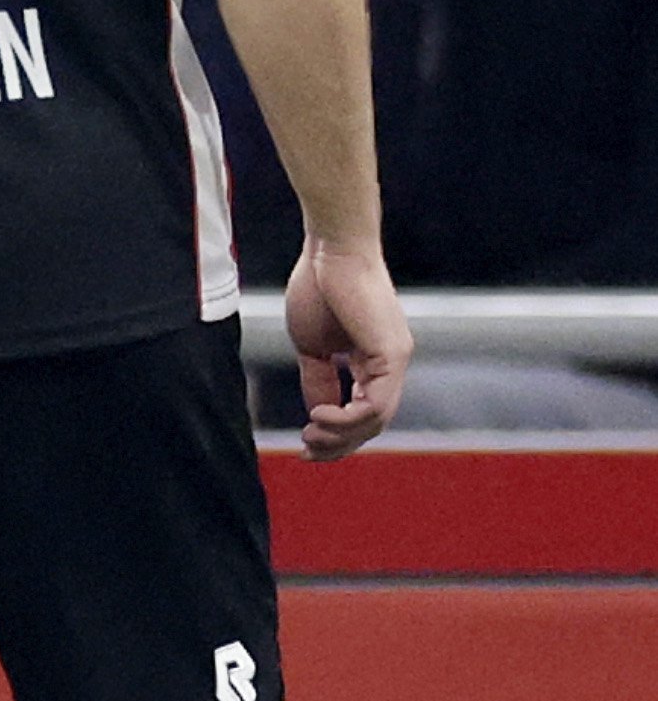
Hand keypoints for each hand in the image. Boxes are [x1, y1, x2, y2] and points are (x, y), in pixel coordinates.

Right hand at [284, 236, 409, 460]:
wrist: (331, 251)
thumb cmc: (319, 286)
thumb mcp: (312, 347)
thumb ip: (317, 380)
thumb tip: (318, 412)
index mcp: (373, 361)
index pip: (362, 411)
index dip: (335, 435)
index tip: (305, 444)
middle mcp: (391, 364)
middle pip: (372, 423)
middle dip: (338, 445)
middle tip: (306, 450)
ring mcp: (395, 360)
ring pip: (377, 419)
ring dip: (341, 436)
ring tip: (310, 434)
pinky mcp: (392, 355)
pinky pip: (377, 404)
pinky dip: (347, 418)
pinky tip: (319, 416)